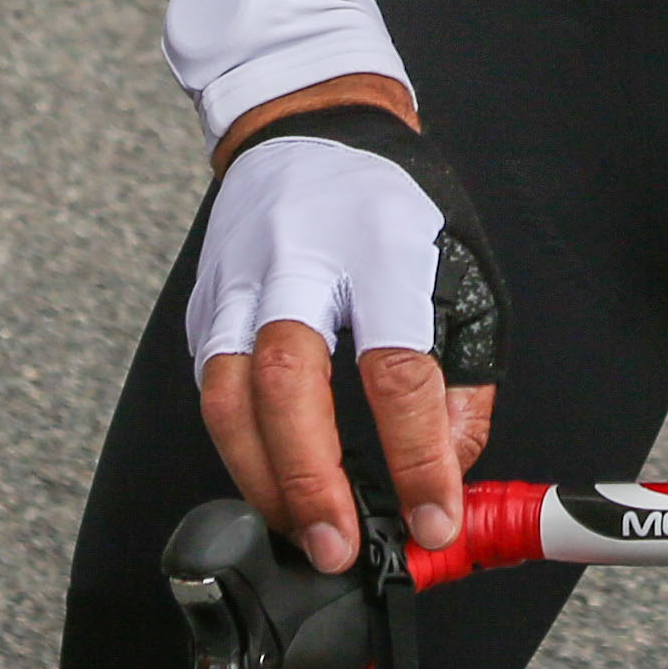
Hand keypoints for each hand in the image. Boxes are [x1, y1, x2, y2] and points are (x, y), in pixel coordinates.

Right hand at [186, 116, 492, 576]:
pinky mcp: (203, 302)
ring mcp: (239, 279)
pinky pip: (212, 388)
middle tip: (340, 546)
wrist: (309, 122)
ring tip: (304, 531)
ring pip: (228, 394)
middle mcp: (300, 258)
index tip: (433, 518)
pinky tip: (273, 481)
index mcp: (383, 246)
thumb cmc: (393, 201)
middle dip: (312, 479)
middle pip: (289, 380)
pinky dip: (239, 447)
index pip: (398, 368)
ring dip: (263, 479)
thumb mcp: (461, 268)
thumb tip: (448, 470)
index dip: (416, 456)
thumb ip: (464, 374)